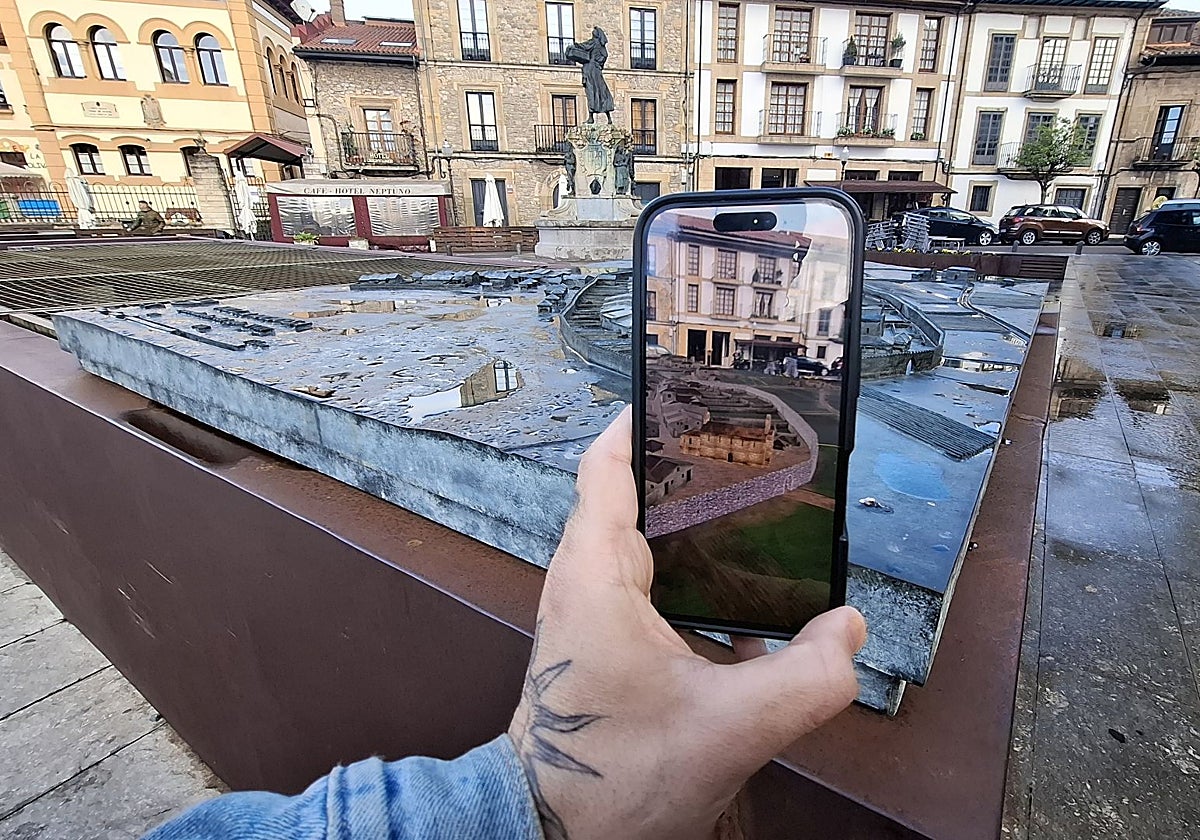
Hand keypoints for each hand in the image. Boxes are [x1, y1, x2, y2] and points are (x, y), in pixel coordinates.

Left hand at [507, 408, 866, 839]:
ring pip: (642, 536)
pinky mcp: (602, 637)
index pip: (608, 465)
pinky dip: (692, 568)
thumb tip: (846, 630)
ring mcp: (589, 608)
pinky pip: (647, 578)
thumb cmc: (610, 780)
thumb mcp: (728, 729)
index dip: (646, 419)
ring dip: (693, 520)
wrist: (550, 833)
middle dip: (689, 464)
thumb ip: (806, 679)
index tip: (691, 389)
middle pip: (631, 489)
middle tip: (752, 445)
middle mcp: (583, 579)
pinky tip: (744, 590)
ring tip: (758, 506)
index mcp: (595, 574)